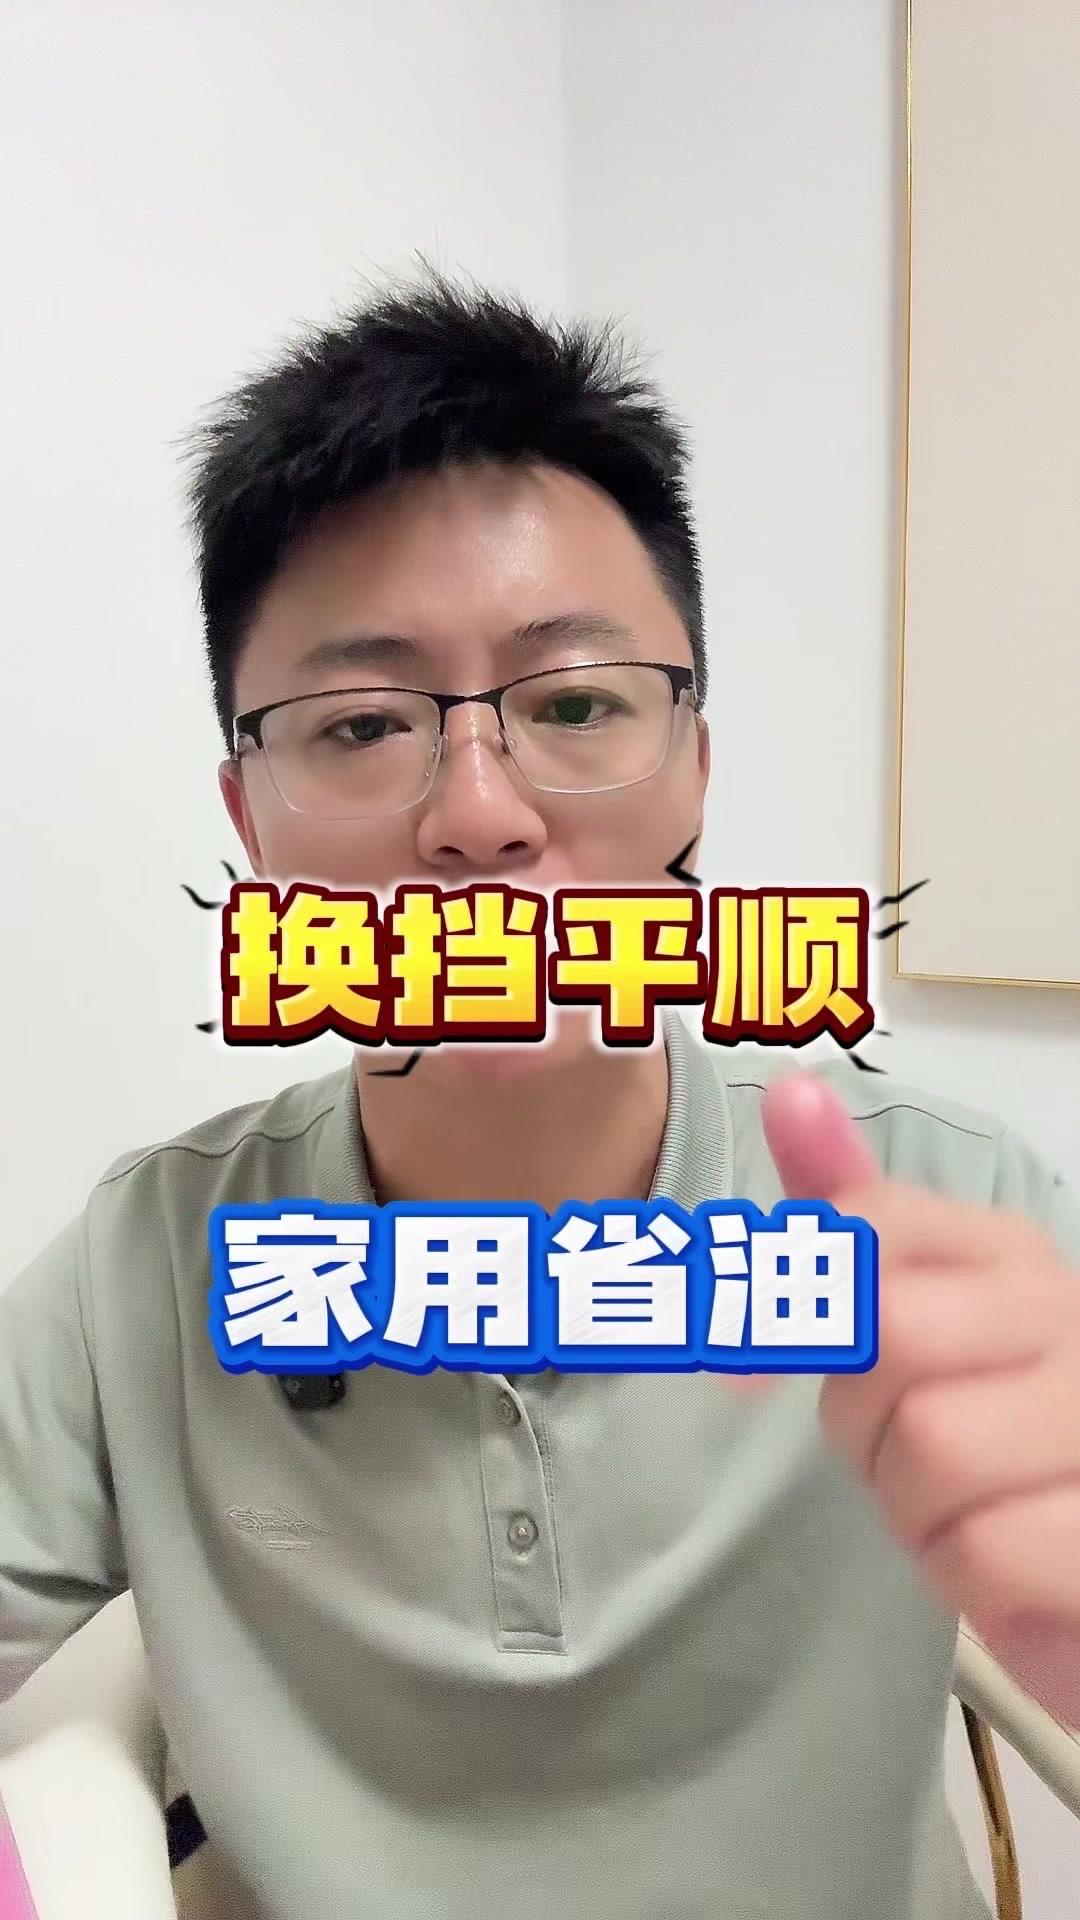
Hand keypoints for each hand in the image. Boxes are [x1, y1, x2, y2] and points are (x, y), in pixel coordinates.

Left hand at [762, 1072, 1079, 1729]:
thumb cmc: (992, 1430)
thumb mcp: (916, 1315)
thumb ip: (850, 1215)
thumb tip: (789, 1088)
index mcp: (1011, 1254)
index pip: (872, 1222)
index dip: (789, 1298)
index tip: (738, 1380)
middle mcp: (1070, 1312)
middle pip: (891, 1336)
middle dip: (863, 1422)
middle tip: (904, 1456)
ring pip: (933, 1450)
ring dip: (919, 1511)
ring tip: (968, 1511)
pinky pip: (985, 1551)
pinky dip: (971, 1576)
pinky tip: (1010, 1566)